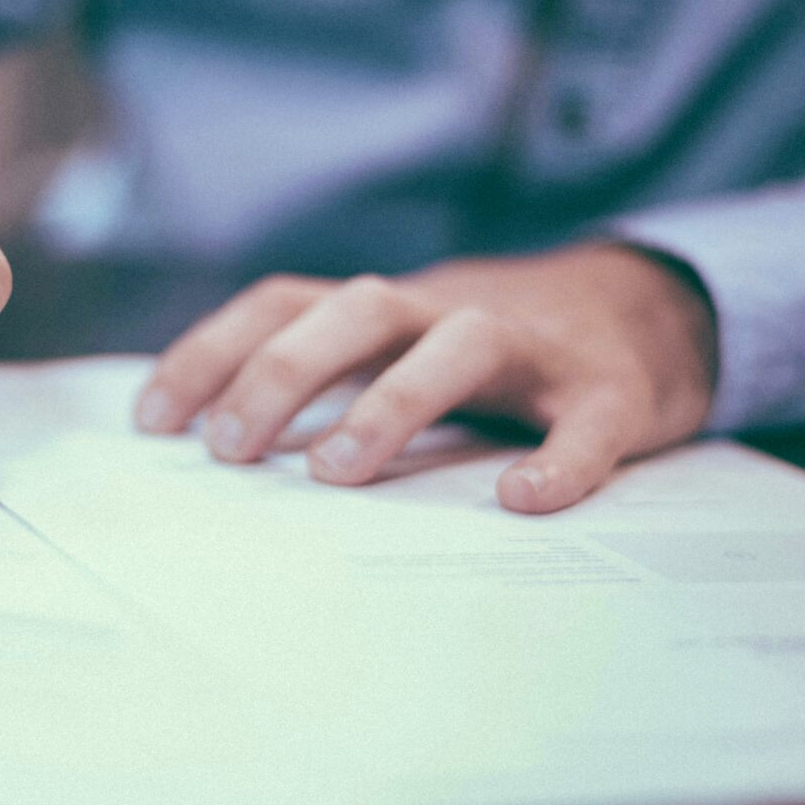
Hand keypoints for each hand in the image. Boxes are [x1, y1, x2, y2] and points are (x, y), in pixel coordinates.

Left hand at [134, 244, 717, 511]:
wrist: (652, 311)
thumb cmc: (495, 352)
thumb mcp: (403, 347)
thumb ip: (329, 380)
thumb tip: (215, 449)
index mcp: (390, 309)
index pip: (285, 303)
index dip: (213, 351)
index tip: (152, 421)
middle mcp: (449, 310)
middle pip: (357, 310)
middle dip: (283, 371)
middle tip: (229, 450)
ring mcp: (534, 347)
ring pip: (460, 344)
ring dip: (392, 400)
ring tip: (337, 472)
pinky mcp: (611, 390)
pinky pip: (586, 421)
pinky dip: (559, 459)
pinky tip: (524, 500)